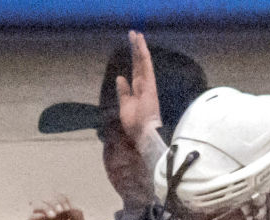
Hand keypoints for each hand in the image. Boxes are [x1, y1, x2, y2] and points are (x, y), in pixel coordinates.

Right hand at [26, 199, 86, 219]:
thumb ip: (79, 217)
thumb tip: (71, 204)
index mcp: (60, 216)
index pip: (59, 198)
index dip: (64, 199)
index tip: (69, 209)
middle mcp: (48, 217)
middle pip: (48, 198)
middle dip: (55, 200)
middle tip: (62, 210)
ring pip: (37, 204)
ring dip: (46, 205)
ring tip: (54, 215)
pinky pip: (31, 217)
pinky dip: (39, 214)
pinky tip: (47, 217)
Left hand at [116, 30, 162, 148]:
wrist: (144, 135)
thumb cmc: (136, 126)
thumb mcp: (125, 107)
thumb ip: (123, 92)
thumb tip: (120, 77)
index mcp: (137, 91)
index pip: (135, 71)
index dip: (133, 59)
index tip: (131, 47)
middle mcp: (144, 85)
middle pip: (139, 64)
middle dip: (135, 49)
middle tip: (133, 34)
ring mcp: (147, 84)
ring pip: (143, 62)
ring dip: (139, 47)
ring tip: (136, 34)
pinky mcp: (150, 84)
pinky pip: (146, 66)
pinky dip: (144, 55)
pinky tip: (141, 44)